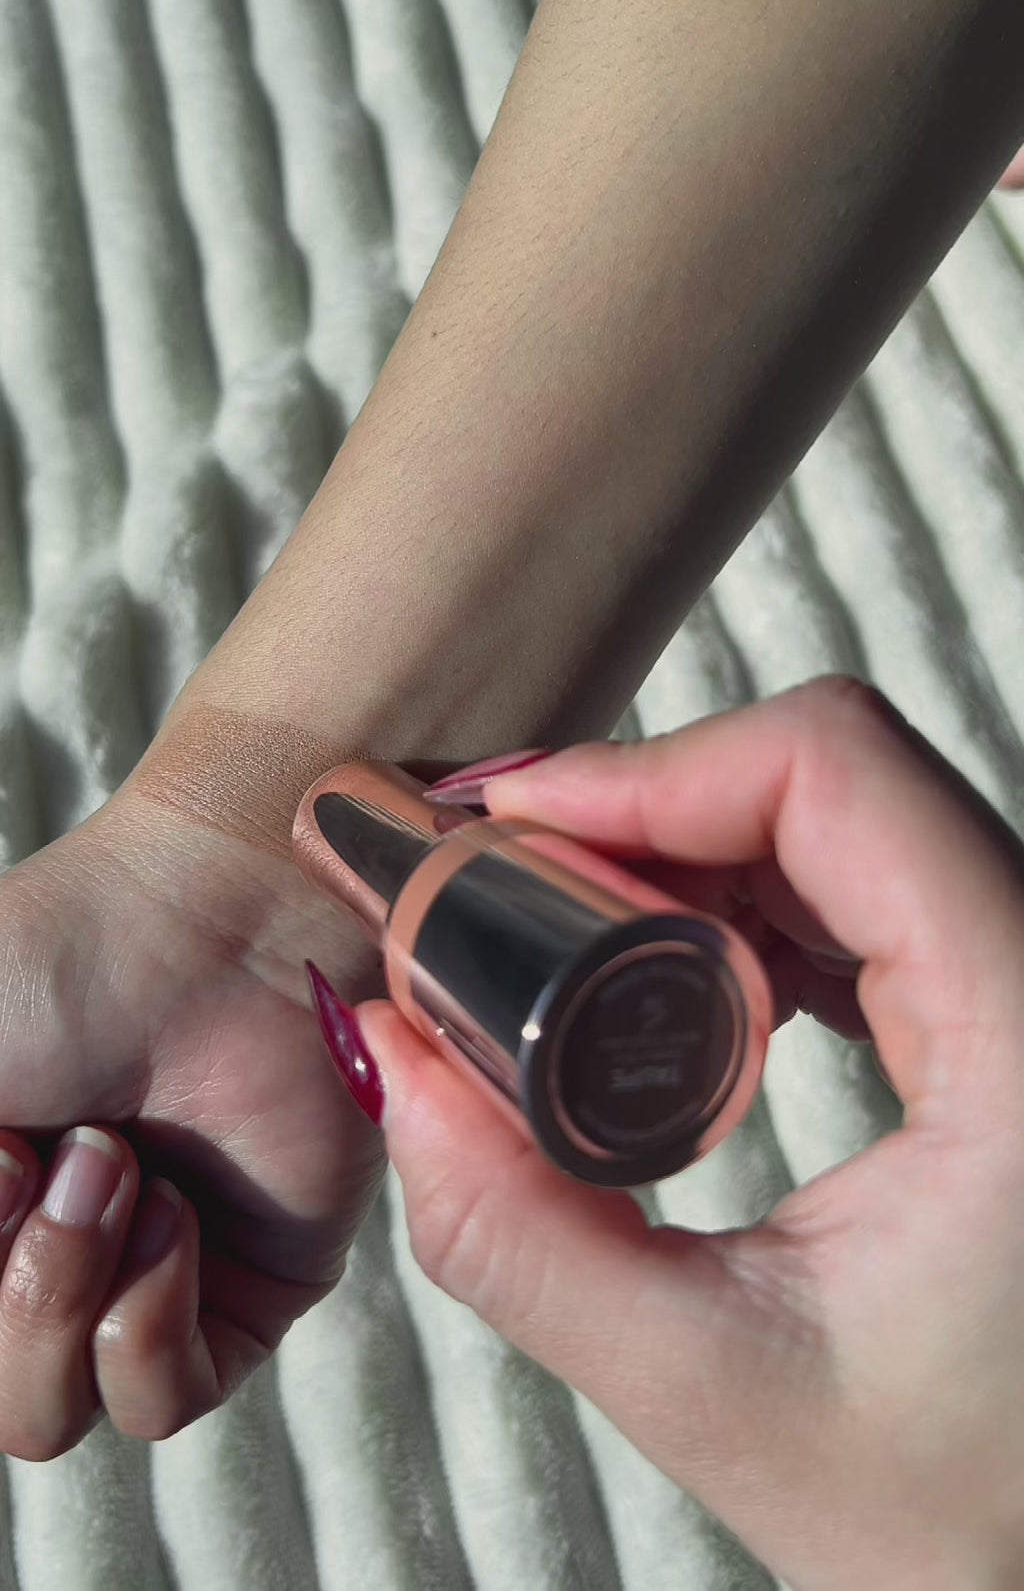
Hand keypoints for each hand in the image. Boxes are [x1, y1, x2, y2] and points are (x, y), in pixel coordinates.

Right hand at [0, 760, 383, 1458]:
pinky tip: (174, 1213)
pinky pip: (163, 1399)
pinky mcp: (246, 1291)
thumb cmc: (59, 964)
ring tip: (118, 1162)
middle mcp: (48, 1255)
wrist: (220, 921)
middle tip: (55, 1149)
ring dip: (64, 1292)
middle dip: (7, 1284)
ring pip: (52, 1415)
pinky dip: (147, 1318)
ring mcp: (142, 1281)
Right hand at [358, 678, 1023, 1590]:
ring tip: (555, 914)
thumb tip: (382, 1050)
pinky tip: (662, 956)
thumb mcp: (711, 1392)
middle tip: (498, 873)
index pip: (838, 775)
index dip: (655, 770)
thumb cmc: (962, 1522)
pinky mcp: (1010, 1011)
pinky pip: (874, 883)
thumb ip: (513, 1230)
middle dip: (649, 802)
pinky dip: (750, 893)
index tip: (511, 827)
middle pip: (837, 776)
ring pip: (853, 814)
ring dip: (691, 843)